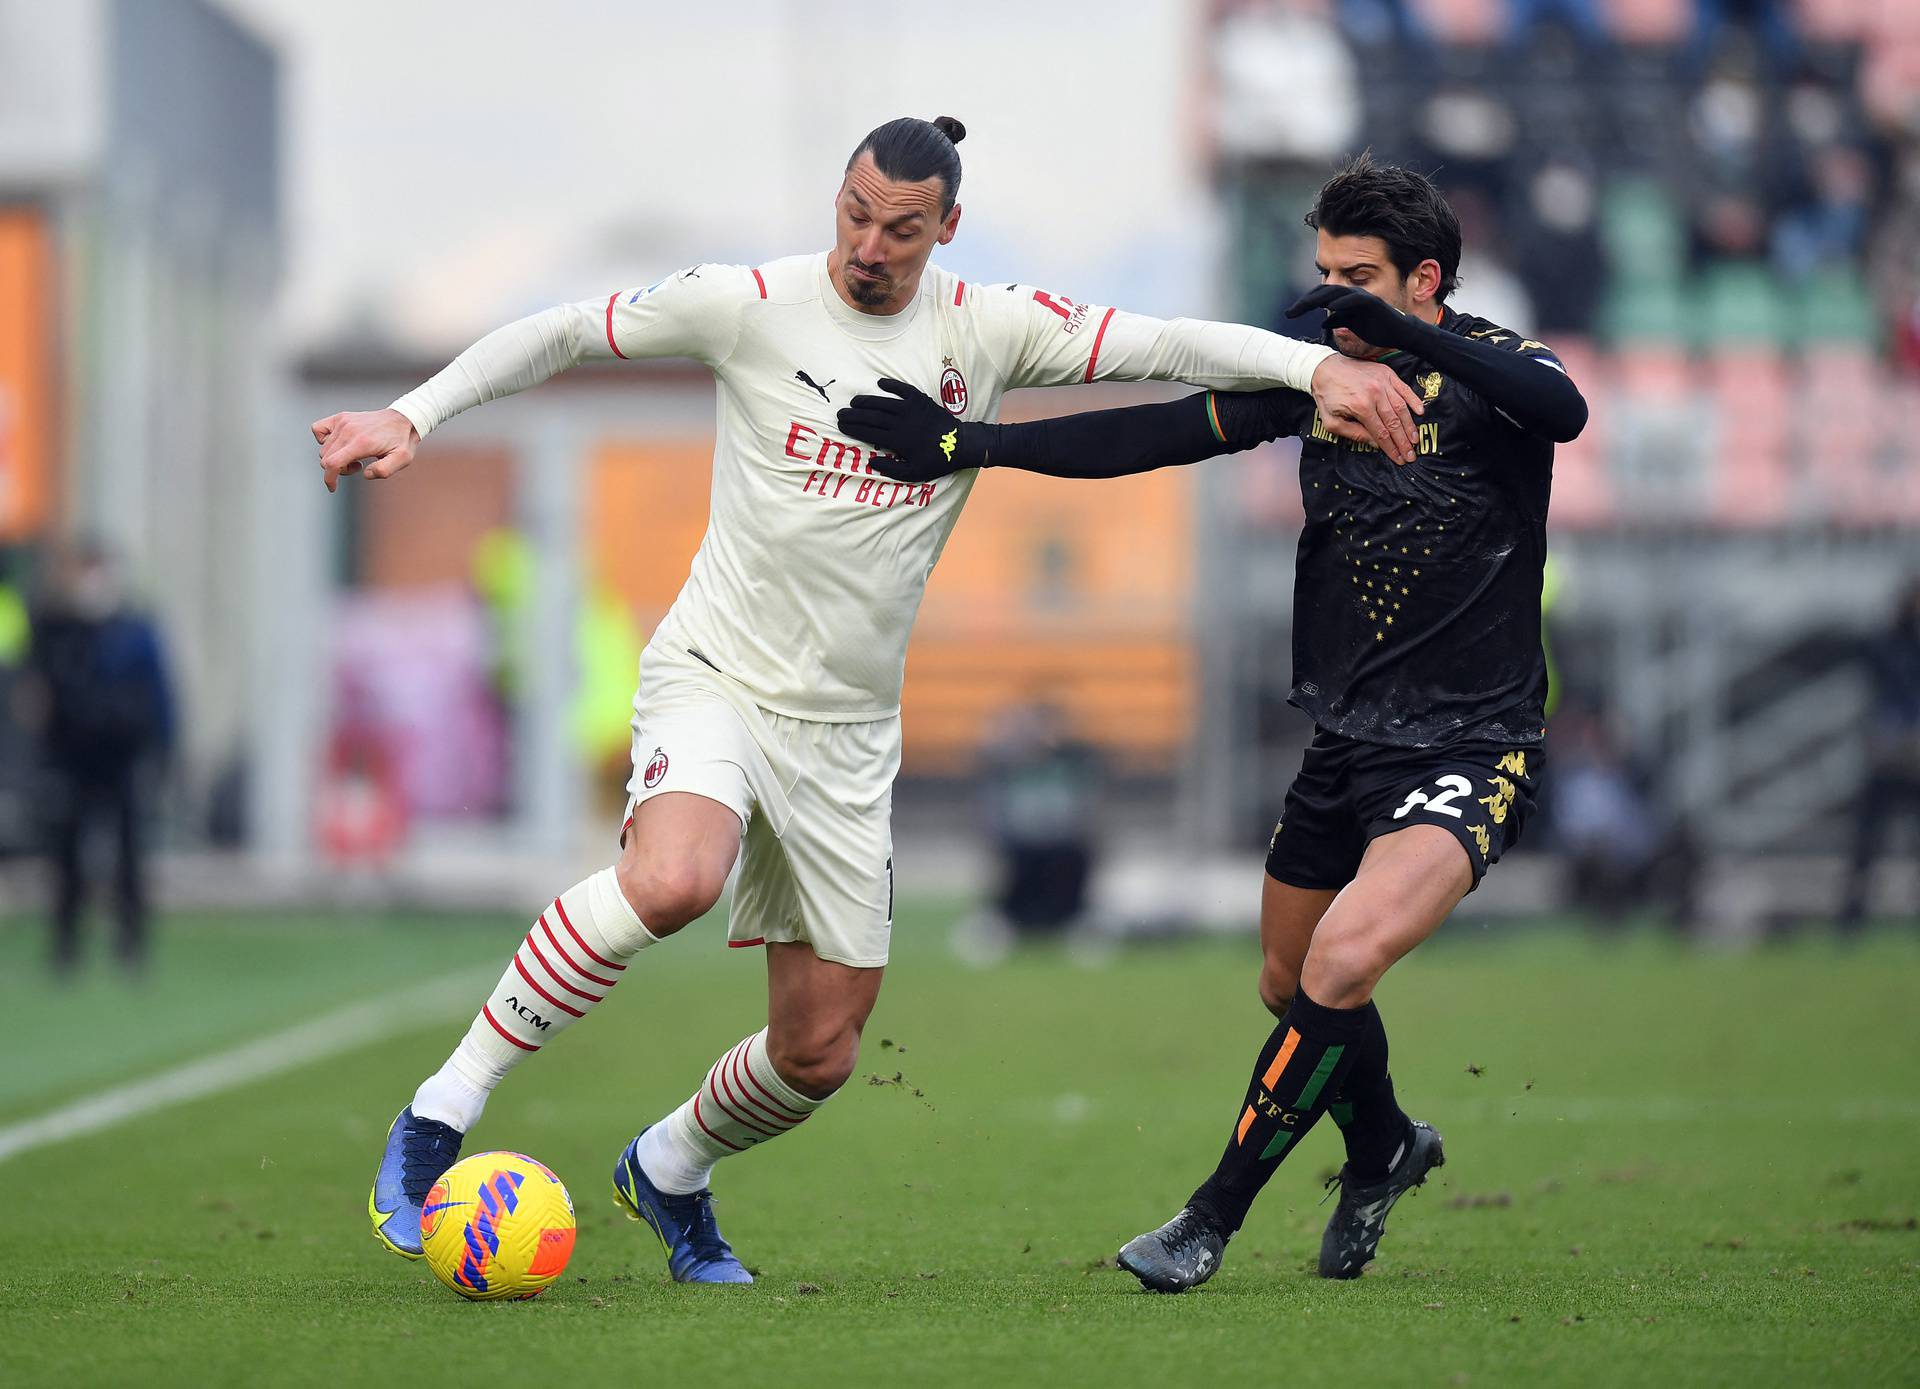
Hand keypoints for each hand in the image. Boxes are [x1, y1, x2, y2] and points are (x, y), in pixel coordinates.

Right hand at [310, 408, 419, 492]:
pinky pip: (318, 429)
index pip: (332, 463)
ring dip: (334, 457)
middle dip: (337, 469)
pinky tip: (339, 444)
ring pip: (323, 448)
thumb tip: (365, 474)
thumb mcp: (402, 459)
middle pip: (326, 458)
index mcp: (361, 443)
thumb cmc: (402, 441)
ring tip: (355, 456)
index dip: (329, 479)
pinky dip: (323, 440)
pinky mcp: (341, 417)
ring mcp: (343, 422)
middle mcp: (348, 430)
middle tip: (357, 466)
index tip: (333, 488)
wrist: (403, 419)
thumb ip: (384, 470)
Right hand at [836, 378, 982, 481]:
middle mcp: (902, 422)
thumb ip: (891, 469)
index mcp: (898, 440)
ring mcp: (911, 409)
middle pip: (872, 417)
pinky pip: (903, 389)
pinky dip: (892, 385)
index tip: (841, 426)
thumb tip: (872, 462)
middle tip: (841, 414)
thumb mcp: (914, 473)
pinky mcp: (921, 400)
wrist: (960, 444)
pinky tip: (880, 383)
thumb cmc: (936, 460)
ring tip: (854, 401)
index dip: (854, 429)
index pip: (870, 433)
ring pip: (883, 402)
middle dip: (854, 415)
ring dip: (867, 401)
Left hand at [1287, 284, 1418, 351]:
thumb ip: (1338, 320)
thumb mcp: (1351, 325)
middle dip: (1305, 302)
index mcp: (1344, 300)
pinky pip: (1355, 300)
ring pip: (1336, 293)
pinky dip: (1343, 303)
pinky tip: (1330, 307)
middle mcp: (1351, 294)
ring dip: (1318, 299)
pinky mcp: (1372, 303)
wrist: (1397, 332)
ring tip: (1304, 307)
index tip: (1290, 313)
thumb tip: (1323, 323)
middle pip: (1323, 292)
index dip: (1304, 304)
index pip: (1320, 297)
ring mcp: (1361, 297)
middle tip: (1290, 312)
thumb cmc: (1375, 327)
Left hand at [1306, 354, 1423, 463]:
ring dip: (1410, 425)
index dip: (1392, 448)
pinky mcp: (1387, 373)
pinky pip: (1404, 388)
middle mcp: (1375, 394)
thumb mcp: (1332, 421)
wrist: (1324, 368)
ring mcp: (1383, 382)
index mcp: (1361, 407)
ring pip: (1401, 407)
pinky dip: (1414, 400)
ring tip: (1415, 439)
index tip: (1400, 459)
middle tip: (1411, 455)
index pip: (1381, 433)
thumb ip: (1354, 434)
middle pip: (1394, 422)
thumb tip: (1375, 444)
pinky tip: (1420, 412)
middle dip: (1404, 441)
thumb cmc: (1327, 396)